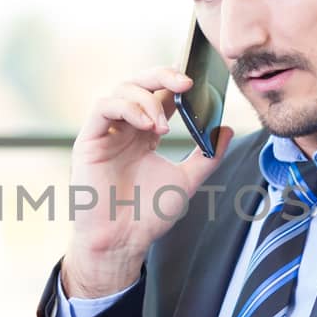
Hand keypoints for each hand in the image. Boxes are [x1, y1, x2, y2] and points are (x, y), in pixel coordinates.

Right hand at [64, 67, 233, 297]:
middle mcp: (124, 128)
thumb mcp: (187, 180)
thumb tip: (228, 130)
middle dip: (162, 75)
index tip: (198, 84)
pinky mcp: (88, 140)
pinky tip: (147, 125)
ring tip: (164, 125)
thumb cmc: (148, 215)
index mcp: (145, 134)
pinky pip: (103, 108)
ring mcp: (105, 133)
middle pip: (139, 83)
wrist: (123, 241)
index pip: (158, 94)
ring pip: (121, 90)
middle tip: (185, 83)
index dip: (175, 82)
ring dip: (147, 99)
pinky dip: (127, 108)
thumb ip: (208, 155)